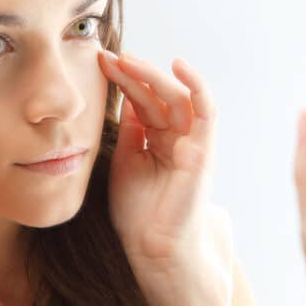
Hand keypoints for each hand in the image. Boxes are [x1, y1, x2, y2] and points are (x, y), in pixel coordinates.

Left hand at [97, 50, 221, 303]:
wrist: (153, 250)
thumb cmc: (139, 214)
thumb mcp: (125, 162)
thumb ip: (129, 131)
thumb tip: (124, 97)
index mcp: (159, 142)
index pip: (142, 102)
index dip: (123, 81)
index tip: (99, 62)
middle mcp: (179, 139)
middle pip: (159, 95)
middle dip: (134, 73)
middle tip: (110, 56)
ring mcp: (193, 143)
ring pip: (178, 97)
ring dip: (153, 75)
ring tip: (128, 59)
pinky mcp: (204, 150)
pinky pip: (206, 111)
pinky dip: (197, 86)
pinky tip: (179, 67)